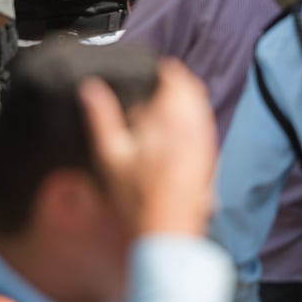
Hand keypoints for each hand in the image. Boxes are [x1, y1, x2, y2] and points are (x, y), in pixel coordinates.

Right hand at [78, 58, 217, 236]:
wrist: (166, 229)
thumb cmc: (136, 196)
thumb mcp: (110, 155)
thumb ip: (101, 117)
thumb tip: (90, 88)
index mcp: (171, 116)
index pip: (175, 78)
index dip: (163, 72)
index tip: (151, 74)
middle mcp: (194, 123)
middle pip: (191, 88)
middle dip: (176, 83)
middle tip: (157, 87)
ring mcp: (205, 138)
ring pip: (201, 104)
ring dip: (186, 99)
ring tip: (164, 107)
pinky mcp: (211, 153)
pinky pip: (206, 123)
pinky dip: (194, 118)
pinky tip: (177, 131)